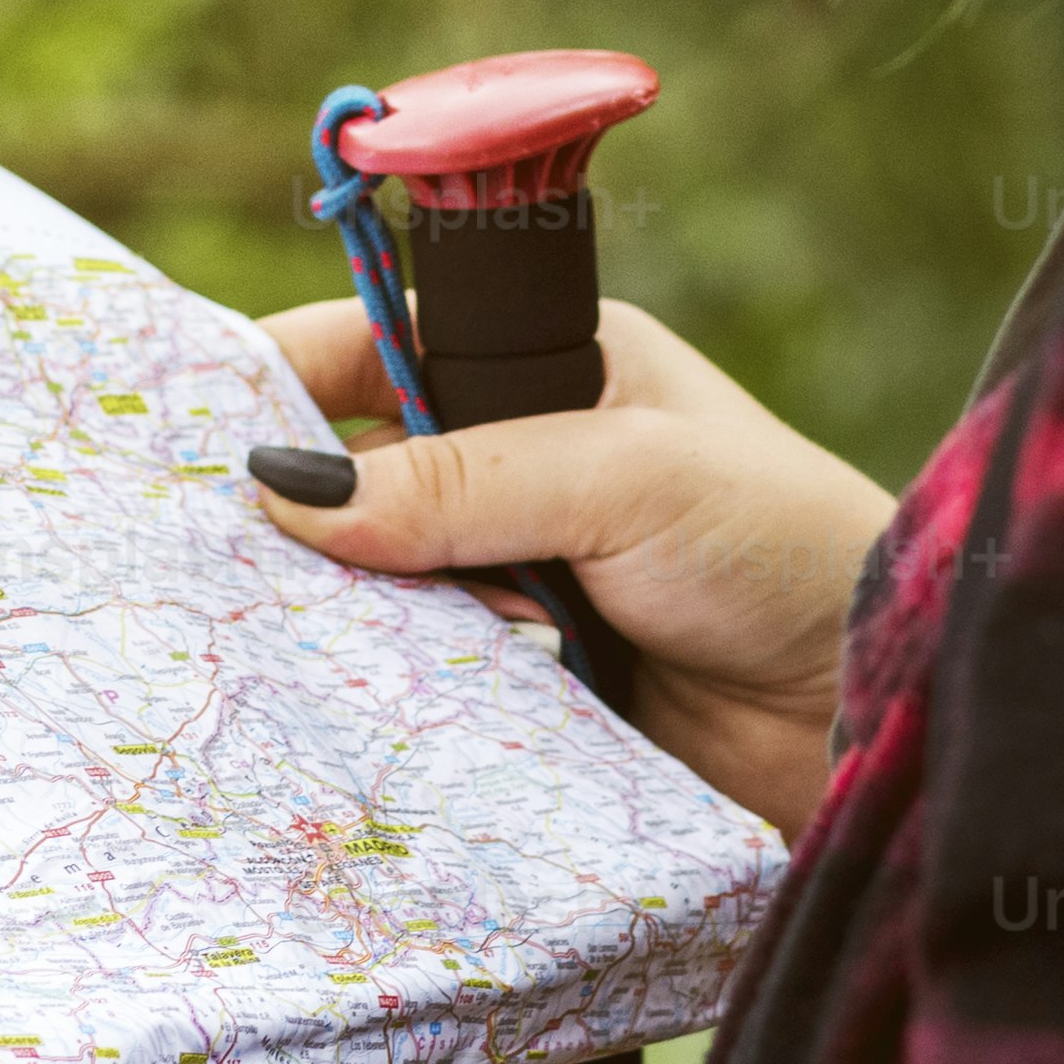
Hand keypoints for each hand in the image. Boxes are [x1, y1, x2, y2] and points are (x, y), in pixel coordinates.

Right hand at [250, 298, 886, 836]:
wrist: (879, 714)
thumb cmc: (778, 549)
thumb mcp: (621, 479)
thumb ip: (459, 483)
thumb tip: (285, 493)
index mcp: (553, 371)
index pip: (380, 349)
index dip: (282, 378)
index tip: (185, 426)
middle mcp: (525, 471)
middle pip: (360, 479)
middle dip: (293, 514)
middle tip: (191, 554)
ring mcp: (519, 584)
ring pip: (378, 590)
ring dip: (337, 617)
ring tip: (249, 641)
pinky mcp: (522, 693)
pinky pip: (416, 687)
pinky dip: (381, 697)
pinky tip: (323, 712)